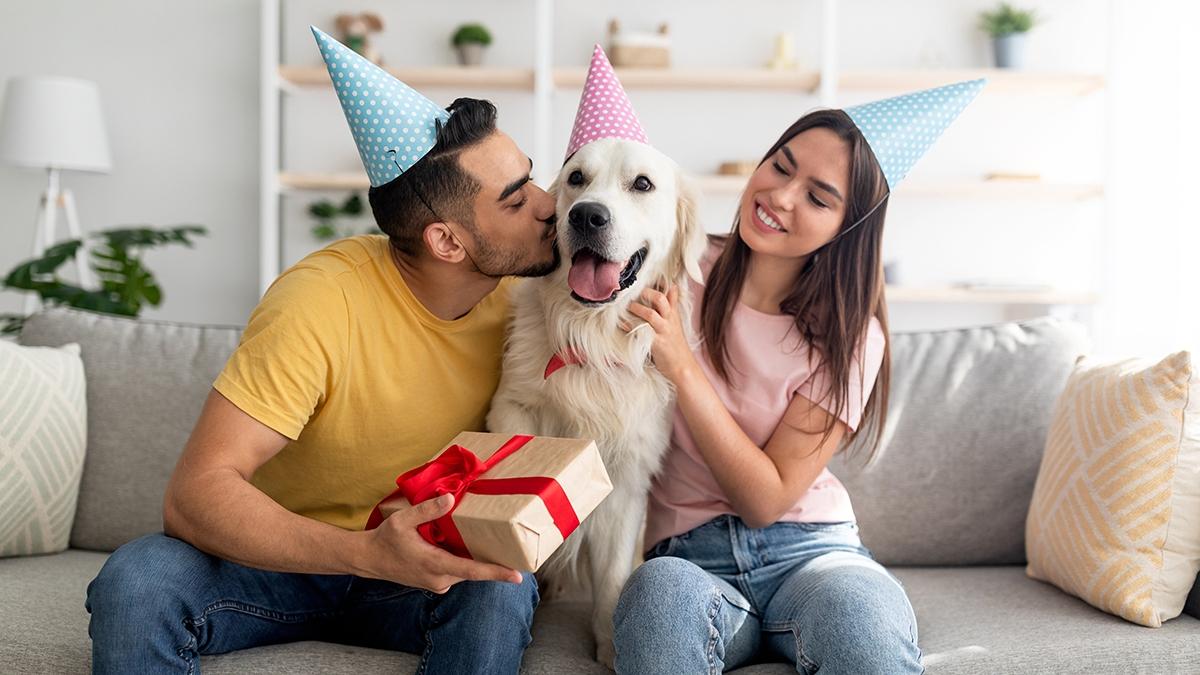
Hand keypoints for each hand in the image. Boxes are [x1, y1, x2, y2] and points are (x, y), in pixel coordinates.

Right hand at [354, 493, 522, 592]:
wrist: (368, 559)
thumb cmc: (385, 539)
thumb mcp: (403, 520)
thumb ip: (427, 510)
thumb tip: (451, 499)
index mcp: (434, 564)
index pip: (472, 571)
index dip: (496, 573)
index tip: (517, 575)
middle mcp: (439, 579)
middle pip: (473, 570)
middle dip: (491, 560)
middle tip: (510, 546)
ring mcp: (437, 583)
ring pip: (465, 570)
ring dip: (475, 559)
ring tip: (489, 541)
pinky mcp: (435, 582)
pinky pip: (456, 571)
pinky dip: (462, 559)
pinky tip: (463, 544)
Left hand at [623, 284, 696, 384]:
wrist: (683, 366)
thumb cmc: (675, 344)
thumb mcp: (676, 321)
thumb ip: (673, 304)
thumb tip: (673, 286)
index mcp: (674, 314)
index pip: (670, 292)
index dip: (660, 282)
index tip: (648, 275)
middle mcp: (669, 320)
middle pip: (660, 299)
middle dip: (646, 293)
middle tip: (634, 290)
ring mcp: (663, 331)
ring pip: (650, 314)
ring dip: (636, 308)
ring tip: (627, 306)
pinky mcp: (657, 343)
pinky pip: (642, 332)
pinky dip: (630, 327)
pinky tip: (622, 324)